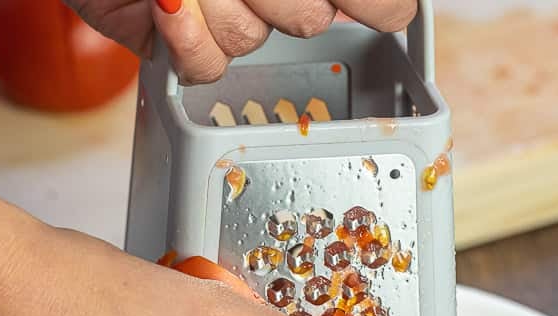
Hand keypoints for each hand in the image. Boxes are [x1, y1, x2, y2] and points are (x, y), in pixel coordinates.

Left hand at [65, 0, 416, 83]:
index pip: (382, 2)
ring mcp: (232, 16)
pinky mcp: (181, 46)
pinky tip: (167, 0)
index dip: (378, 6)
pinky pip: (206, 66)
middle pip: (311, 19)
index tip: (379, 9)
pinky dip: (184, 34)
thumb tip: (389, 6)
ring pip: (253, 38)